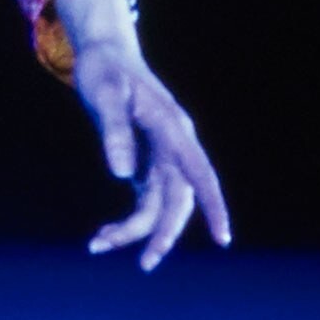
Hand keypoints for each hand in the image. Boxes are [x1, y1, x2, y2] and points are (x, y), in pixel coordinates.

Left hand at [56, 0, 230, 270]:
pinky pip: (144, 202)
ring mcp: (162, 157)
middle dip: (163, 234)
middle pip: (179, 200)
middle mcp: (174, 147)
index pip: (199, 174)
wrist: (104, 55)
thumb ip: (114, 133)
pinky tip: (102, 235)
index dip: (213, 206)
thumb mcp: (104, 96)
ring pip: (158, 206)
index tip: (223, 238)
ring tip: (96, 245)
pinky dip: (127, 220)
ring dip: (134, 230)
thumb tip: (122, 176)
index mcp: (173, 129)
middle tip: (144, 264)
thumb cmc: (105, 72)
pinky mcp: (146, 164)